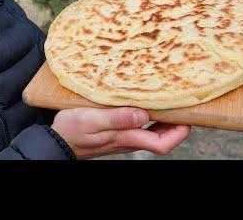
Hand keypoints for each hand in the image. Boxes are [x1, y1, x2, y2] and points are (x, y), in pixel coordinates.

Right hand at [51, 107, 190, 159]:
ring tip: (167, 99)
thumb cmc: (71, 130)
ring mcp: (122, 137)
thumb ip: (117, 118)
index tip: (186, 115)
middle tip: (182, 103)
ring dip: (163, 119)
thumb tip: (143, 114)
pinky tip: (143, 102)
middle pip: (162, 138)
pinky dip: (147, 115)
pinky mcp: (115, 132)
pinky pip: (138, 126)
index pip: (162, 144)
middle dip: (176, 124)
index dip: (179, 133)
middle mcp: (128, 139)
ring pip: (152, 132)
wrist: (56, 140)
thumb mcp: (92, 119)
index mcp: (126, 137)